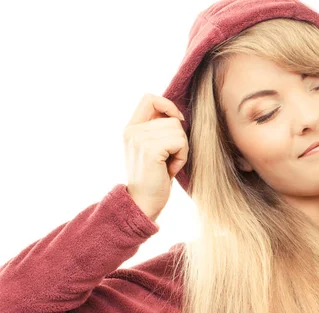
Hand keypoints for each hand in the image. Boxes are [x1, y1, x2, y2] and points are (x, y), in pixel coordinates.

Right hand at [123, 93, 187, 221]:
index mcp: (131, 128)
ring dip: (181, 150)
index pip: (150, 98)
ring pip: (178, 130)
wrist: (143, 203)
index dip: (168, 106)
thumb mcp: (152, 148)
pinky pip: (180, 142)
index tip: (177, 122)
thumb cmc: (154, 178)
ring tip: (168, 165)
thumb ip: (158, 129)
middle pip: (172, 118)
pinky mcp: (150, 149)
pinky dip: (182, 157)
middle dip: (179, 140)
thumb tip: (177, 115)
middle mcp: (132, 130)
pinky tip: (170, 169)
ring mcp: (139, 139)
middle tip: (168, 160)